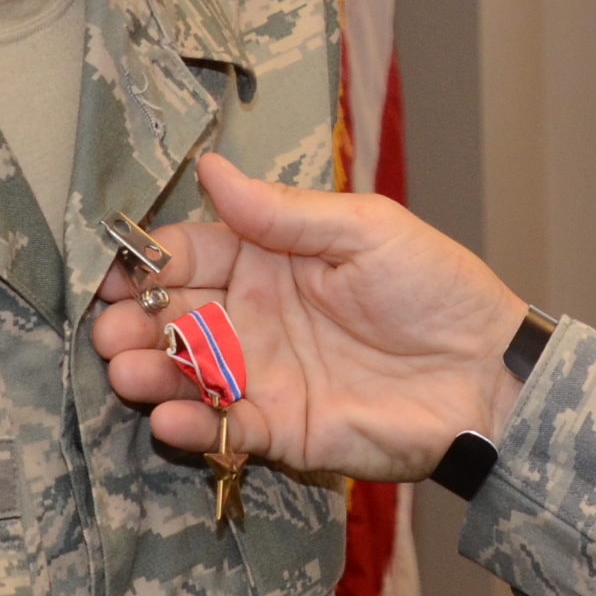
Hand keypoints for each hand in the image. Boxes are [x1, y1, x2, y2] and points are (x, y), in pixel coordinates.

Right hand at [91, 155, 529, 481]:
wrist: (489, 372)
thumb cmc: (436, 287)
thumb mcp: (364, 229)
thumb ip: (283, 212)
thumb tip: (210, 167)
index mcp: (269, 259)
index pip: (190, 254)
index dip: (146, 260)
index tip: (108, 268)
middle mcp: (255, 317)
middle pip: (174, 317)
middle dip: (131, 323)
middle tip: (106, 330)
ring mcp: (265, 375)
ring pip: (186, 375)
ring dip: (149, 375)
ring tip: (125, 371)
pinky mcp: (283, 429)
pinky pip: (225, 429)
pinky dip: (193, 428)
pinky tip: (171, 420)